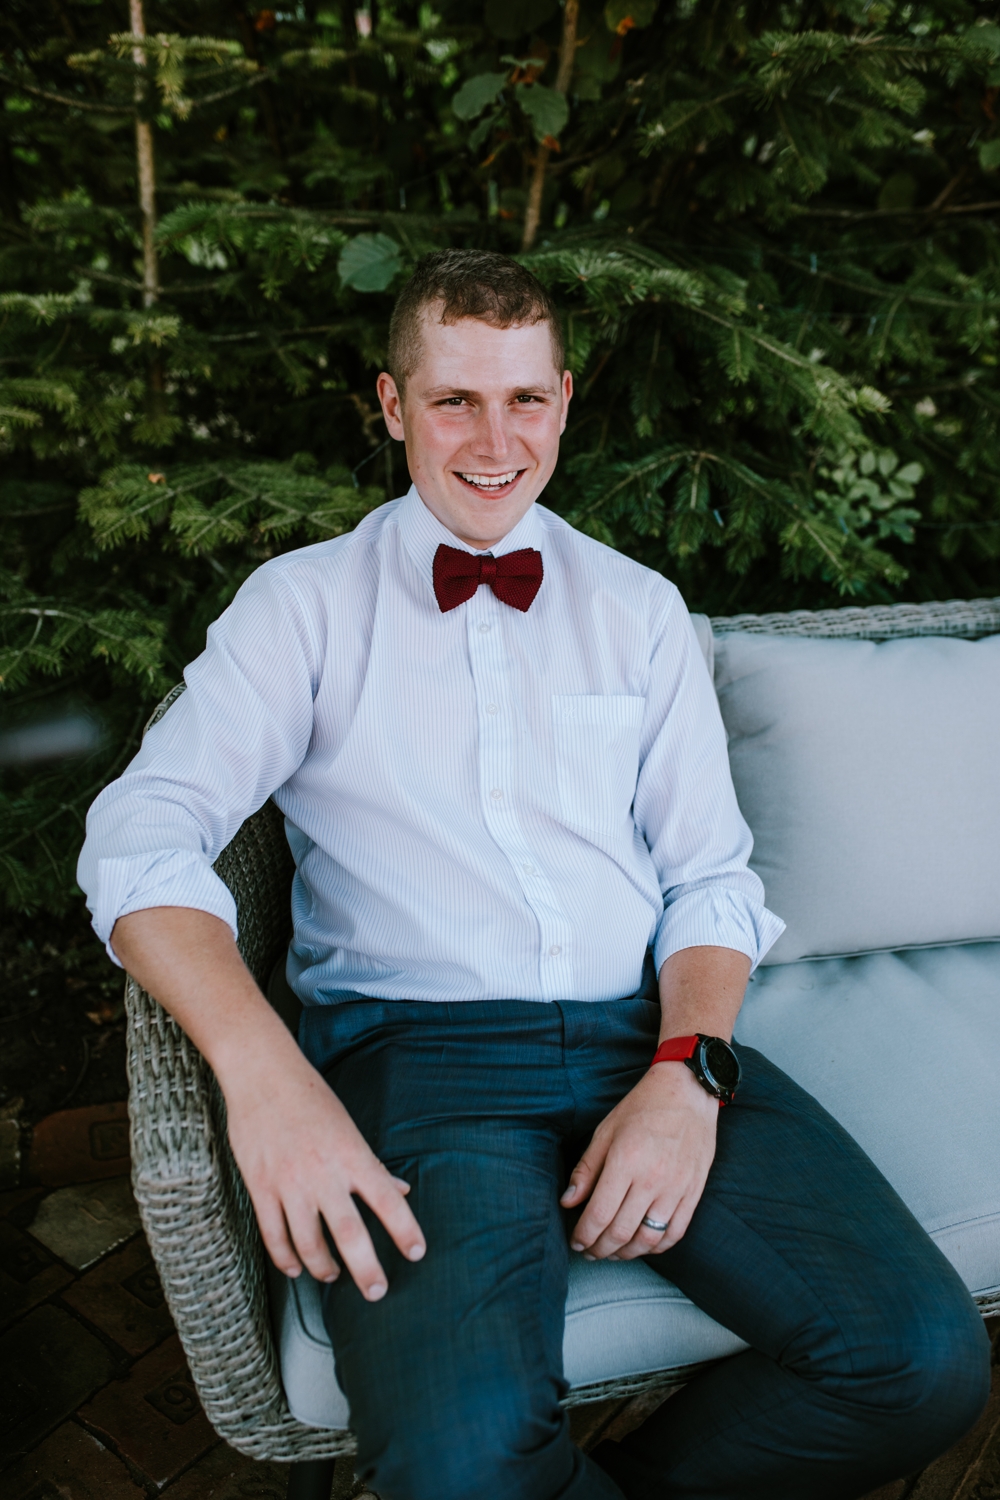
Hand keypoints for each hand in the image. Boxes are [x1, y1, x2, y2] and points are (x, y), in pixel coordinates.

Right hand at [110, 907, 425, 1303]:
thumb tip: (401, 1191)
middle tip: (378, 1291)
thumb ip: (373, 1167)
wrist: (262, 1074)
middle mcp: (324, 1174)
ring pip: (309, 1243)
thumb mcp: (349, 1128)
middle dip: (367, 1269)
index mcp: (353, 1155)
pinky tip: (296, 1268)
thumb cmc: (310, 1098)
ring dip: (324, 1268)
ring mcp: (290, 1183)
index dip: (405, 1229)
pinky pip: (274, 1235)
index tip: (417, 1252)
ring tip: (333, 1277)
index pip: (387, 1200)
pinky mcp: (261, 1187)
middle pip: (350, 1234)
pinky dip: (286, 1258)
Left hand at [560, 1061, 717, 1258]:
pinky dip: (657, 1247)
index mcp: (625, 1161)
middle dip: (600, 1249)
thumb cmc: (643, 1107)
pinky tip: (642, 1245)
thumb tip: (568, 1202)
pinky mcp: (694, 1192)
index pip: (599, 1215)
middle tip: (590, 1252)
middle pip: (621, 1233)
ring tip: (613, 1252)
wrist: (688, 1092)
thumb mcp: (606, 1131)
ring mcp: (676, 1188)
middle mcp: (652, 1179)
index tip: (576, 1243)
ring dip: (627, 1254)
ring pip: (648, 1239)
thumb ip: (586, 1169)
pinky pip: (675, 1232)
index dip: (583, 1236)